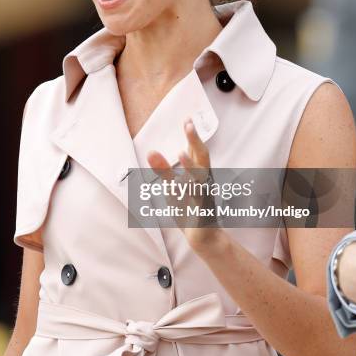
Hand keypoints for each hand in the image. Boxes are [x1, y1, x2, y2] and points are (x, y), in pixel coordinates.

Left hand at [146, 117, 224, 253]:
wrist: (204, 237)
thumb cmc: (189, 208)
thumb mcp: (172, 187)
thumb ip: (163, 170)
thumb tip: (151, 151)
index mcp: (199, 173)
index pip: (196, 150)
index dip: (192, 135)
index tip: (187, 118)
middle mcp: (204, 181)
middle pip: (202, 157)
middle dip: (195, 141)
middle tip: (189, 124)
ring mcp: (204, 195)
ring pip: (199, 178)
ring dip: (191, 165)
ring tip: (181, 152)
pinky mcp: (202, 210)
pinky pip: (197, 200)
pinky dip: (191, 192)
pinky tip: (185, 184)